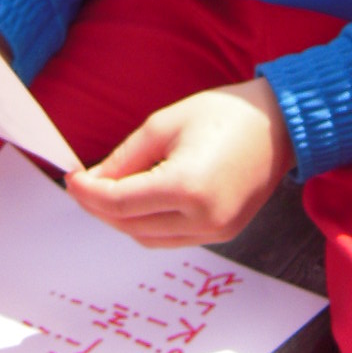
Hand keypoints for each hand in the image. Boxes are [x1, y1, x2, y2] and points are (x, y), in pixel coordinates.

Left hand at [66, 79, 293, 248]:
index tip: (71, 177)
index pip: (119, 203)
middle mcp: (204, 218)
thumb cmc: (226, 114)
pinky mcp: (224, 233)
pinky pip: (172, 237)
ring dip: (122, 219)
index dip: (88, 193)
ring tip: (107, 191)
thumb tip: (94, 181)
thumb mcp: (164, 125)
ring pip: (148, 238)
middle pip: (130, 226)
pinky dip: (148, 223)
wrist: (280, 124)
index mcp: (187, 187)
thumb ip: (125, 158)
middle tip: (83, 185)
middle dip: (100, 207)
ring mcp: (217, 231)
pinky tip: (138, 200)